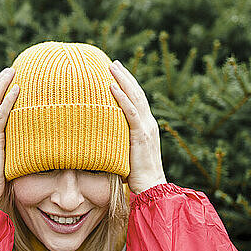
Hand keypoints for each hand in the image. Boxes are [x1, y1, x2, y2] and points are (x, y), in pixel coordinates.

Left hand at [109, 60, 166, 193]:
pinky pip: (130, 113)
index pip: (137, 100)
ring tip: (111, 66)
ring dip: (122, 80)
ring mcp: (146, 128)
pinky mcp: (141, 136)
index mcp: (146, 127)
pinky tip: (112, 87)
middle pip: (137, 93)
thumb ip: (117, 142)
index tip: (117, 73)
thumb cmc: (136, 176)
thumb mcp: (126, 153)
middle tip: (113, 62)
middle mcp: (149, 124)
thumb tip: (99, 139)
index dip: (128, 85)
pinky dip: (121, 98)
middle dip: (125, 76)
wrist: (151, 187)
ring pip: (135, 98)